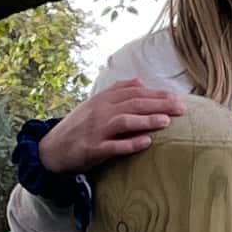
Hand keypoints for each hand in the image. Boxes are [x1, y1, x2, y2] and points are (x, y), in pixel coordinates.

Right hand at [36, 77, 187, 175]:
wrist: (51, 149)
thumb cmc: (78, 127)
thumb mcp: (94, 105)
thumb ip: (116, 92)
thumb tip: (139, 81)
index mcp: (102, 100)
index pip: (133, 92)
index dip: (156, 94)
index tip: (176, 97)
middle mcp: (99, 112)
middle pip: (132, 104)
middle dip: (158, 105)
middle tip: (180, 108)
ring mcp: (95, 130)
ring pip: (124, 121)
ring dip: (146, 120)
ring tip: (166, 121)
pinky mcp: (91, 149)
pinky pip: (113, 146)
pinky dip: (130, 144)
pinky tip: (146, 142)